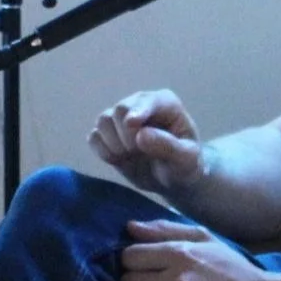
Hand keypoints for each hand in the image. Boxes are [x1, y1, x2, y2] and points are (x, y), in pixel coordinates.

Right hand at [89, 90, 207, 196]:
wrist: (172, 180)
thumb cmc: (185, 165)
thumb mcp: (186, 159)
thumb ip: (168, 146)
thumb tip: (142, 135)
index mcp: (164, 103)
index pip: (144, 101)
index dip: (137, 111)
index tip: (132, 125)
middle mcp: (140, 105)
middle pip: (119, 110)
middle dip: (126, 135)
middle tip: (137, 151)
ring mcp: (122, 119)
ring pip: (103, 121)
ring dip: (114, 143)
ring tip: (130, 155)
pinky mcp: (108, 135)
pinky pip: (94, 138)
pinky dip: (103, 151)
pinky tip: (119, 159)